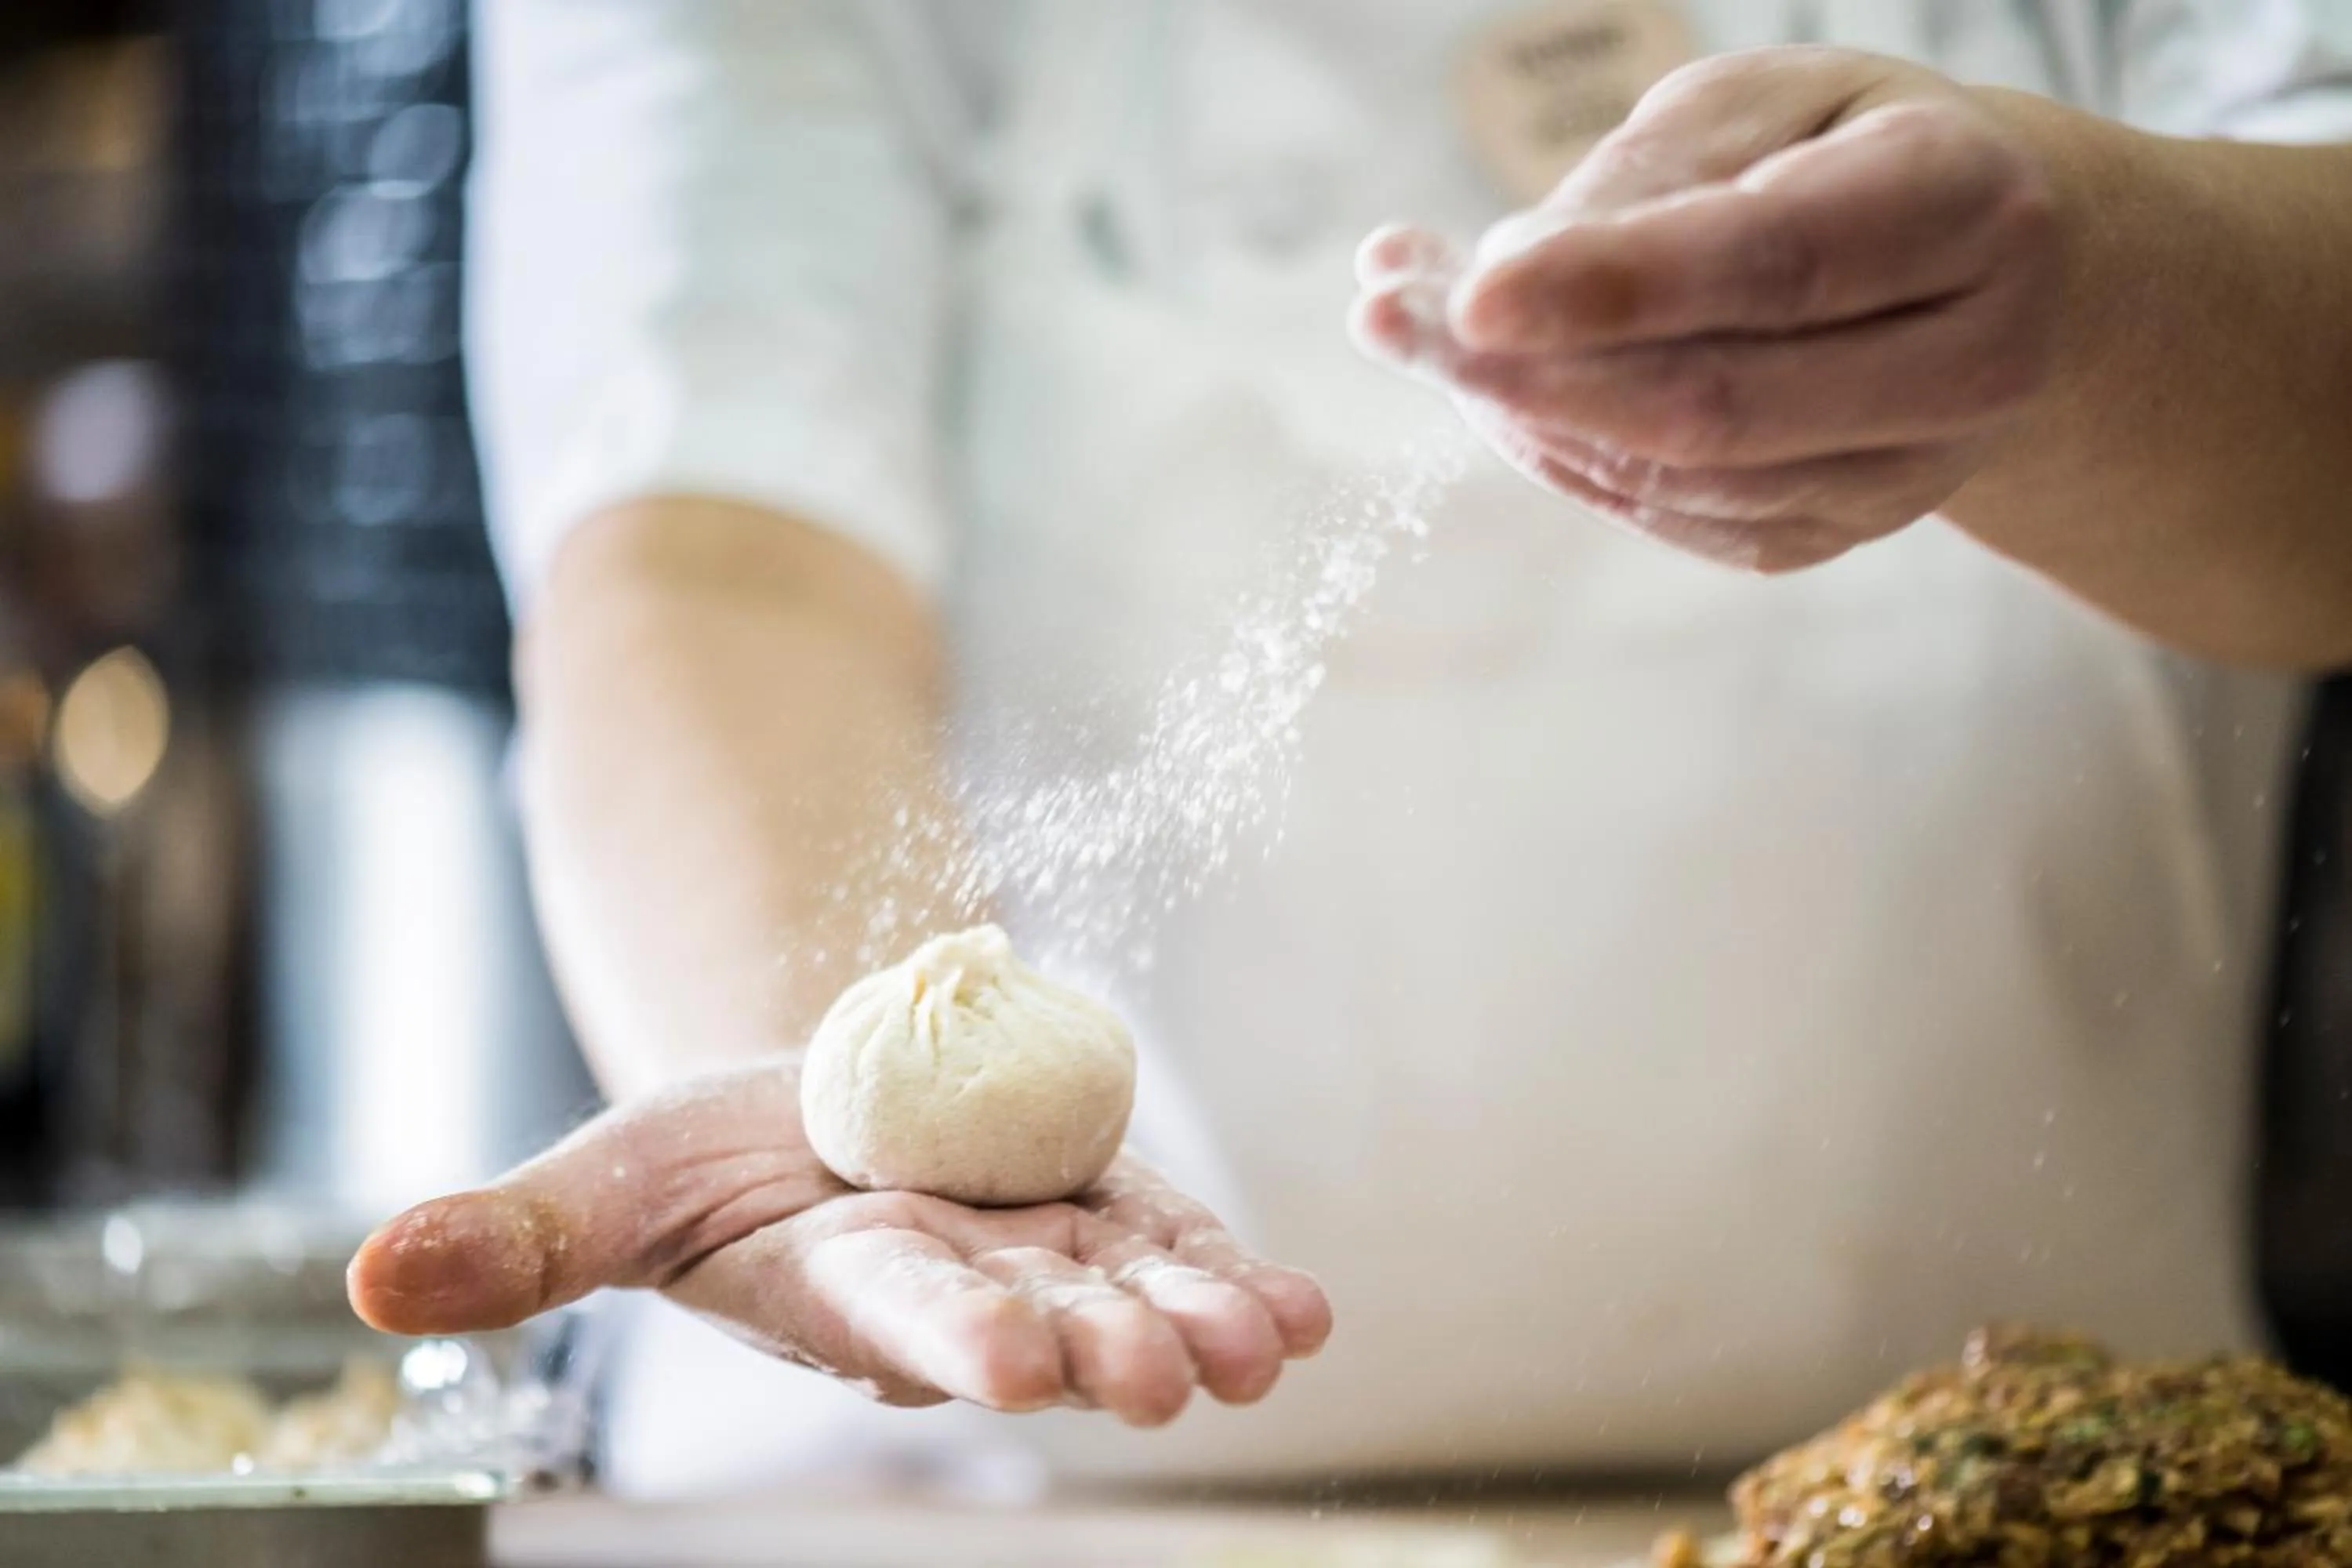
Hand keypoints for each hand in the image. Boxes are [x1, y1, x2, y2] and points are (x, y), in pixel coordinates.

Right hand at [348, 1063, 1330, 1426]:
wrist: (819, 1108)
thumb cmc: (715, 1155)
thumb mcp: (619, 1174)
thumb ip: (521, 1239)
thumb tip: (367, 1282)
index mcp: (842, 1284)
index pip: (901, 1317)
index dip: (956, 1334)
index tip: (1011, 1361)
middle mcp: (961, 1289)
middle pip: (1041, 1322)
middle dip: (1100, 1349)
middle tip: (1161, 1377)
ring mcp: (1046, 1255)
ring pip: (1131, 1295)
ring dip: (1198, 1321)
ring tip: (1266, 1345)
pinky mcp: (1108, 1213)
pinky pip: (1180, 1248)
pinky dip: (1241, 1274)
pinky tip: (1305, 1309)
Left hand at [1352, 47, 2062, 572]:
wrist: (1994, 272)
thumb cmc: (1851, 154)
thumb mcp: (1766, 102)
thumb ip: (1649, 176)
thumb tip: (1501, 276)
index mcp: (1972, 212)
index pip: (1776, 265)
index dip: (1615, 287)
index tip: (1474, 292)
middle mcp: (1965, 364)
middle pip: (1714, 403)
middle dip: (1530, 371)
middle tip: (1388, 320)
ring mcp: (1902, 476)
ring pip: (1678, 474)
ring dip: (1520, 411)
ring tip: (1410, 328)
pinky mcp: (1831, 535)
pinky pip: (1667, 512)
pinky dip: (1558, 449)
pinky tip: (1490, 384)